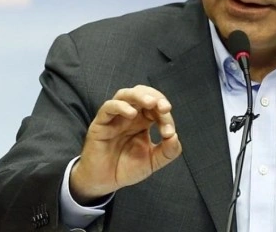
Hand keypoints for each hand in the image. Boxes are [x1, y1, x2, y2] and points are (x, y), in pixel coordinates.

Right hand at [70, 85, 181, 203]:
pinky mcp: (100, 124)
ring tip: (151, 103)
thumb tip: (175, 136)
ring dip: (139, 95)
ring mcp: (114, 118)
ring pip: (125, 95)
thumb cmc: (127, 169)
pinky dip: (121, 106)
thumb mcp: (153, 161)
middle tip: (165, 108)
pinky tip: (131, 113)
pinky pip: (108, 107)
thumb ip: (168, 151)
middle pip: (142, 93)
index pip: (156, 108)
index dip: (165, 116)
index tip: (169, 133)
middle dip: (156, 97)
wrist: (104, 183)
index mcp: (143, 121)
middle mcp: (129, 116)